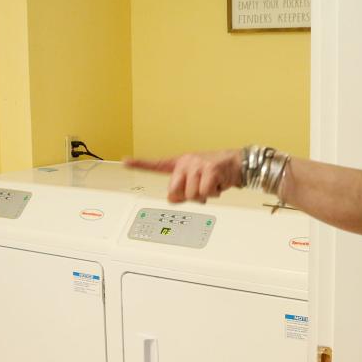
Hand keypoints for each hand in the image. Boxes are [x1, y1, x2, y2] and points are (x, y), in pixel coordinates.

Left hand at [124, 149, 242, 203]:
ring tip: (210, 186)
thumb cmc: (215, 173)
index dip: (140, 164)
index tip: (125, 161)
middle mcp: (186, 162)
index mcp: (179, 164)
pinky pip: (205, 192)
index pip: (157, 165)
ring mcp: (197, 164)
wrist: (236, 164)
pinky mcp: (210, 169)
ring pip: (191, 195)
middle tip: (197, 191)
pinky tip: (217, 185)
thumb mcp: (195, 182)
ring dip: (203, 196)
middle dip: (186, 197)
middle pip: (174, 191)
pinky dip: (213, 193)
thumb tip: (173, 199)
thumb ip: (181, 192)